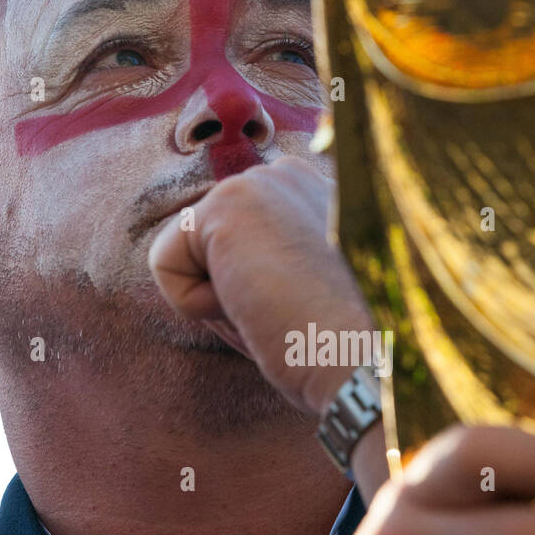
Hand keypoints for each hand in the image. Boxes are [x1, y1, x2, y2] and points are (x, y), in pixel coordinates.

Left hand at [148, 156, 374, 414]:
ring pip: (185, 255)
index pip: (236, 242)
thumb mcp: (309, 292)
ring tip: (274, 311)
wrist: (370, 361)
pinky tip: (253, 307)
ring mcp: (260, 181)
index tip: (305, 311)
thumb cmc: (345, 349)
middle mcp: (290, 173)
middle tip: (289, 315)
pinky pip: (164, 264)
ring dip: (218, 302)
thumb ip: (271, 265)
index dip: (251, 293)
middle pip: (205, 245)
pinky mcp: (225, 204)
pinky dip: (194, 306)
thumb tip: (220, 273)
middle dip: (231, 293)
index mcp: (315, 193)